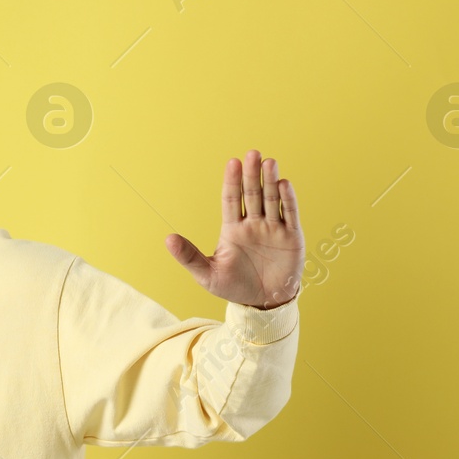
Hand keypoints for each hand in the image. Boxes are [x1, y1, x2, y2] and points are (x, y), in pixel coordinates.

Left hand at [164, 149, 303, 308]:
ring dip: (270, 181)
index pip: (231, 200)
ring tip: (269, 162)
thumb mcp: (207, 274)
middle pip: (252, 194)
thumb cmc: (234, 288)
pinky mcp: (291, 238)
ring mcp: (273, 229)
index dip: (232, 181)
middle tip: (252, 153)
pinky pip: (290, 215)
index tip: (232, 162)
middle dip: (252, 174)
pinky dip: (288, 200)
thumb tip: (167, 239)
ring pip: (271, 200)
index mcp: (232, 229)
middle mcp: (254, 224)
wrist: (262, 305)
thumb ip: (189, 256)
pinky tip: (284, 183)